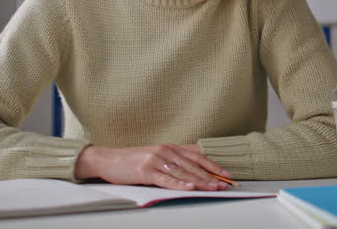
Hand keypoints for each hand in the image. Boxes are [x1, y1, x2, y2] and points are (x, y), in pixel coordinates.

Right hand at [75, 144, 231, 190]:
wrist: (109, 160)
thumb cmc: (134, 161)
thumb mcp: (157, 157)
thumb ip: (174, 161)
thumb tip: (195, 170)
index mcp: (170, 148)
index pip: (197, 157)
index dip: (213, 166)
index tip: (227, 175)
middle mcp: (166, 151)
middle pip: (193, 166)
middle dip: (211, 176)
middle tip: (225, 184)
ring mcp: (156, 160)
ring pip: (183, 173)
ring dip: (200, 181)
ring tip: (213, 187)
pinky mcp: (146, 170)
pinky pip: (166, 179)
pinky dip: (179, 184)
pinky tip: (190, 187)